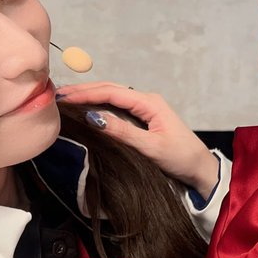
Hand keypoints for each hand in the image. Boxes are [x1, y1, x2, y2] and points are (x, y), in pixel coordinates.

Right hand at [57, 82, 219, 197]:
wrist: (200, 169)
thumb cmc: (180, 158)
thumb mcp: (151, 147)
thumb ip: (123, 132)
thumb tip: (93, 117)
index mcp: (149, 102)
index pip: (111, 92)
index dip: (86, 93)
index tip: (63, 98)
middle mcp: (146, 100)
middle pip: (109, 89)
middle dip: (84, 90)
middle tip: (58, 95)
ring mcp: (145, 108)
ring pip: (112, 95)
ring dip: (90, 95)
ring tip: (66, 98)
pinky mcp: (143, 118)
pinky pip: (117, 105)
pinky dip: (99, 104)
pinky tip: (86, 108)